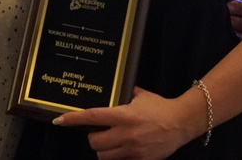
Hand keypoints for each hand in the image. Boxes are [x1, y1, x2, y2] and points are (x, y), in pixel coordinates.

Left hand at [52, 87, 199, 159]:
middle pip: (94, 142)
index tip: (59, 120)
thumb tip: (111, 88)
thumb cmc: (160, 106)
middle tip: (100, 132)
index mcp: (124, 115)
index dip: (73, 119)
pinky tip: (122, 150)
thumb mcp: (140, 95)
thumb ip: (124, 93)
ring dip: (103, 149)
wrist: (182, 123)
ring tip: (110, 142)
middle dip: (93, 137)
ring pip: (104, 156)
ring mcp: (133, 149)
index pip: (92, 117)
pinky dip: (117, 157)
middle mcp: (126, 134)